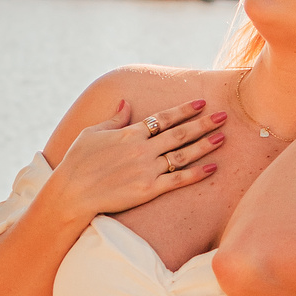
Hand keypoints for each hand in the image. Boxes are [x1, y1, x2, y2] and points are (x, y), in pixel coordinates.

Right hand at [53, 98, 225, 219]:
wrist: (72, 193)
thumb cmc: (77, 162)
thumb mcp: (93, 133)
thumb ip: (115, 118)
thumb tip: (127, 103)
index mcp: (129, 133)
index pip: (163, 118)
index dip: (184, 110)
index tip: (201, 102)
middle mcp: (142, 149)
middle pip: (179, 134)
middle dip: (203, 123)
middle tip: (224, 115)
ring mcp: (146, 170)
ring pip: (182, 155)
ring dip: (204, 145)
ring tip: (222, 137)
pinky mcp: (148, 190)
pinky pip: (177, 180)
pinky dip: (196, 174)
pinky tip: (212, 167)